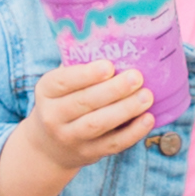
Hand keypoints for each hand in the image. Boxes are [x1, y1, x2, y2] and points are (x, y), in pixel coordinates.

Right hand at [18, 52, 157, 195]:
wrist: (49, 146)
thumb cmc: (63, 101)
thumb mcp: (60, 84)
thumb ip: (79, 65)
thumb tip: (113, 42)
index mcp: (46, 91)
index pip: (63, 82)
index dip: (86, 74)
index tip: (109, 65)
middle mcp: (54, 116)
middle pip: (84, 103)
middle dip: (113, 90)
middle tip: (137, 76)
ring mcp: (71, 138)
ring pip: (98, 125)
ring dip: (125, 110)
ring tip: (147, 96)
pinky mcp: (89, 153)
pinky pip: (112, 144)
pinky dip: (132, 133)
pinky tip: (148, 118)